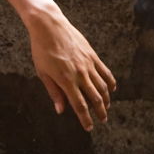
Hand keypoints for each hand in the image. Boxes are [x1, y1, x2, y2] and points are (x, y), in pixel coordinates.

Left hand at [25, 9, 114, 130]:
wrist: (49, 25)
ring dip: (107, 100)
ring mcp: (89, 65)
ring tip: (106, 107)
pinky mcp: (93, 57)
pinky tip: (111, 90)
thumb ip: (54, 92)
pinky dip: (111, 83)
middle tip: (102, 120)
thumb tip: (61, 110)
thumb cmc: (42, 49)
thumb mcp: (42, 72)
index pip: (79, 105)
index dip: (85, 119)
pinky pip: (106, 73)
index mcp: (66, 80)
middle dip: (100, 112)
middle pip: (96, 99)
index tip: (89, 127)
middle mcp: (80, 75)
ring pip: (103, 88)